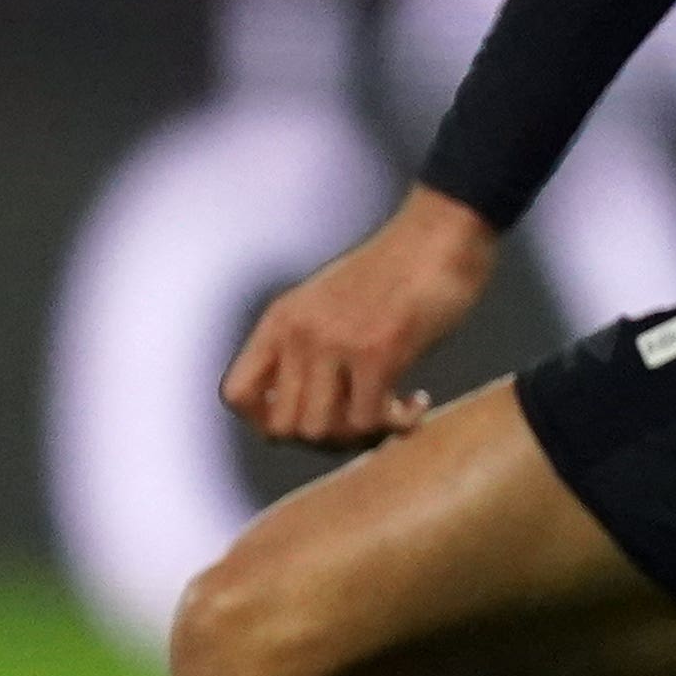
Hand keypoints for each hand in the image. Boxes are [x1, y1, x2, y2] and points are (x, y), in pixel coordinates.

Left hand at [222, 185, 502, 450]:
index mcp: (279, 321)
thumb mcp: (328, 306)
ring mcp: (335, 343)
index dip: (266, 422)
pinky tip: (416, 403)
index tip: (310, 416)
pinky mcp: (379, 352)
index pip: (236, 394)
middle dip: (325, 440)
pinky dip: (397, 425)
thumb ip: (310, 348)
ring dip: (360, 437)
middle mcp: (298, 333)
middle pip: (282, 428)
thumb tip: (311, 416)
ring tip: (390, 412)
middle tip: (361, 421)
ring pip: (322, 432)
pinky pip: (371, 422)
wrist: (439, 235)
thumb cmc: (394, 274)